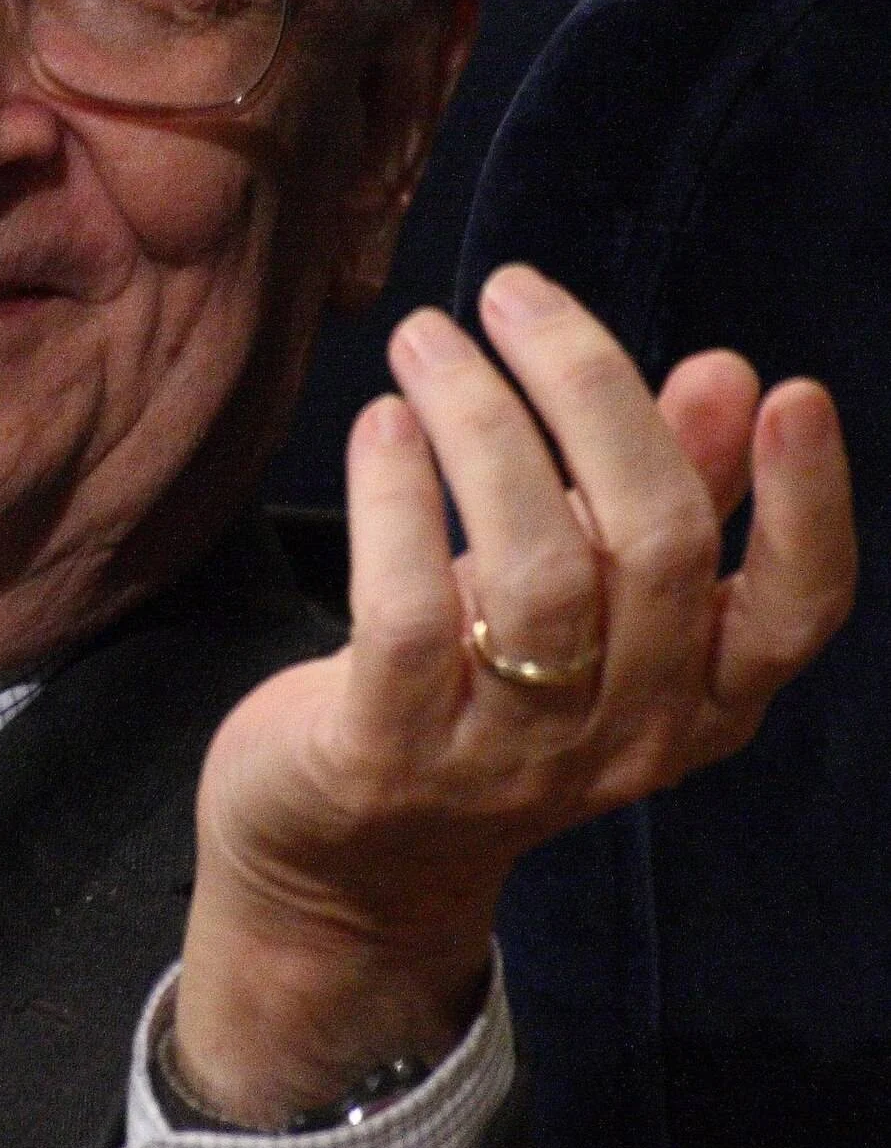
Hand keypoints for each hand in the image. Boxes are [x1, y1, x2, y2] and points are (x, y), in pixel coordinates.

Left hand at [171, 263, 855, 1127]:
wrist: (344, 855)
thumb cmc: (481, 686)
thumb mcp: (585, 594)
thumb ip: (662, 494)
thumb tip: (728, 374)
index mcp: (697, 696)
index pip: (794, 611)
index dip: (804, 505)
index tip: (790, 393)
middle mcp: (624, 735)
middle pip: (650, 544)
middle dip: (588, 390)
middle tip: (511, 292)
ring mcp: (507, 755)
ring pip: (535, 566)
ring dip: (480, 422)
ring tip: (425, 336)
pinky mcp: (389, 755)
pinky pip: (407, 610)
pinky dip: (396, 497)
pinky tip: (380, 422)